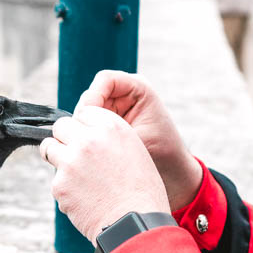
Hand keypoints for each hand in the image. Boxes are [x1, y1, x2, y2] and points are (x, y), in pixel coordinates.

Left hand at [40, 105, 169, 239]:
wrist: (135, 224)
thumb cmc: (141, 191)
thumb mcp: (135, 151)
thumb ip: (109, 137)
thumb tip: (86, 134)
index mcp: (111, 127)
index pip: (84, 112)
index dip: (84, 127)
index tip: (88, 139)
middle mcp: (88, 139)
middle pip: (61, 126)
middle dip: (65, 138)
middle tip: (74, 154)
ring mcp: (71, 161)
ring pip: (49, 147)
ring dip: (58, 157)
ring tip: (74, 174)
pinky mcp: (59, 183)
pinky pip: (54, 178)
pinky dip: (64, 187)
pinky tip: (82, 197)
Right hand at [77, 71, 202, 209]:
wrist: (173, 172)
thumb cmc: (163, 154)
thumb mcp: (136, 139)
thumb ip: (110, 129)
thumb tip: (80, 125)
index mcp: (139, 88)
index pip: (105, 80)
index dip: (92, 97)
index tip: (87, 120)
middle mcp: (126, 92)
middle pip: (93, 94)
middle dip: (86, 115)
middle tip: (84, 136)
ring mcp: (117, 106)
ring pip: (88, 109)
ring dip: (86, 126)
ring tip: (91, 144)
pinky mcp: (110, 121)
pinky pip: (90, 122)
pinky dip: (88, 133)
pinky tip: (93, 147)